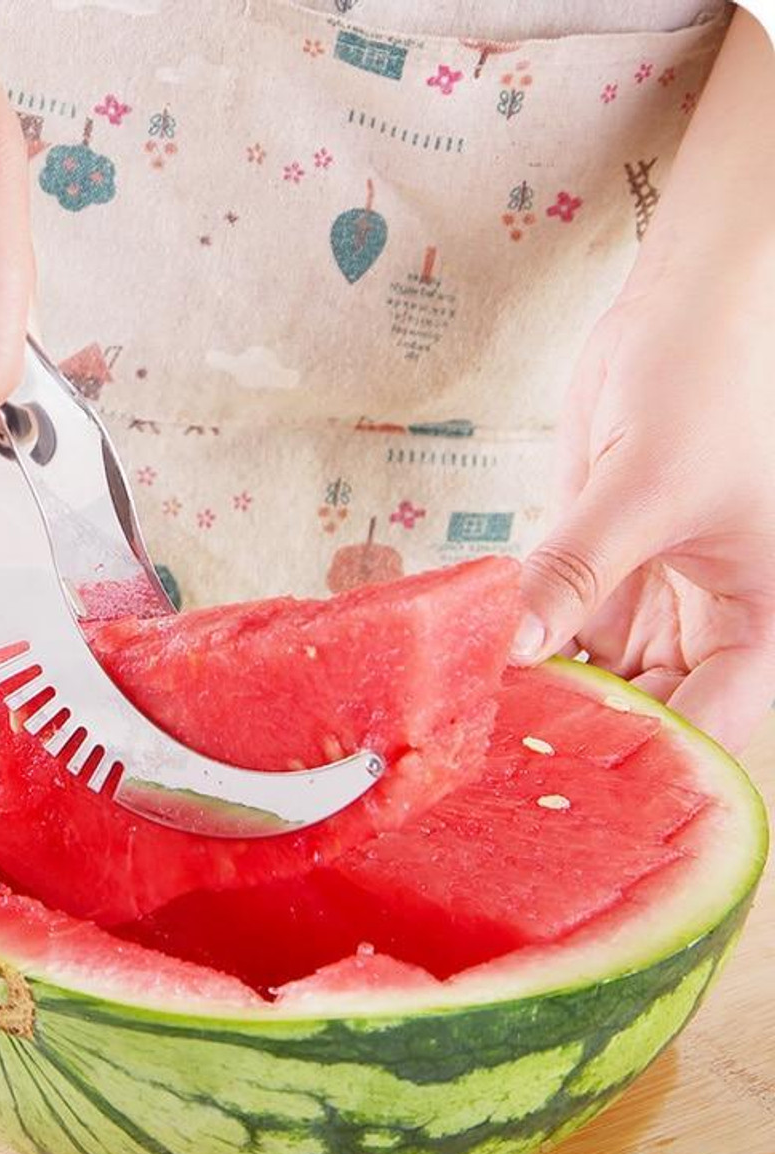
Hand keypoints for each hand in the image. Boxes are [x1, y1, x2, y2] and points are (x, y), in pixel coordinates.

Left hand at [513, 256, 774, 752]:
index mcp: (762, 623)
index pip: (704, 728)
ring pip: (596, 675)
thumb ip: (576, 570)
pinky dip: (522, 643)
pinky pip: (558, 623)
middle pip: (643, 711)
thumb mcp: (646, 484)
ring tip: (470, 728)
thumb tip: (511, 646)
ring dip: (540, 693)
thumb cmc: (710, 382)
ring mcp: (651, 597)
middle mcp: (709, 623)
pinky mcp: (600, 565)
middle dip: (576, 734)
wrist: (687, 307)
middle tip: (491, 764)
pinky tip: (474, 666)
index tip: (557, 785)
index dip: (640, 764)